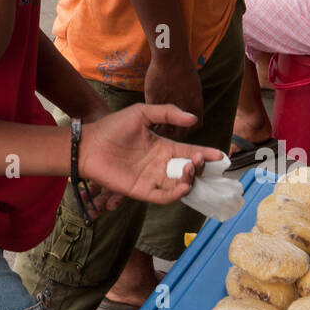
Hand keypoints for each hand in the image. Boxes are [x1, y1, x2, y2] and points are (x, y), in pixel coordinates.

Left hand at [79, 103, 222, 205]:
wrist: (89, 144)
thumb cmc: (113, 127)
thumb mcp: (142, 113)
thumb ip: (167, 113)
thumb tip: (194, 119)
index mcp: (163, 147)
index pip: (189, 153)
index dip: (205, 154)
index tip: (219, 154)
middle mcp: (160, 165)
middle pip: (188, 171)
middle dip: (199, 168)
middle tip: (200, 160)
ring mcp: (151, 179)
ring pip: (179, 186)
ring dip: (189, 181)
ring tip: (191, 169)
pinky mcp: (141, 191)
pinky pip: (163, 197)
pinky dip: (175, 194)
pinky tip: (182, 186)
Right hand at [144, 55, 202, 137]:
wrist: (171, 58)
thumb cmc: (183, 69)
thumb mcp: (194, 87)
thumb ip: (192, 102)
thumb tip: (190, 114)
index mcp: (196, 105)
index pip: (196, 126)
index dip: (189, 129)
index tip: (184, 129)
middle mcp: (184, 109)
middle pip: (181, 133)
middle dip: (176, 136)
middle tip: (170, 134)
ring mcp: (169, 106)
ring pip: (165, 129)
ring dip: (161, 132)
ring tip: (158, 130)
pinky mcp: (154, 101)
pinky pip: (153, 118)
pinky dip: (150, 122)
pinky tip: (149, 121)